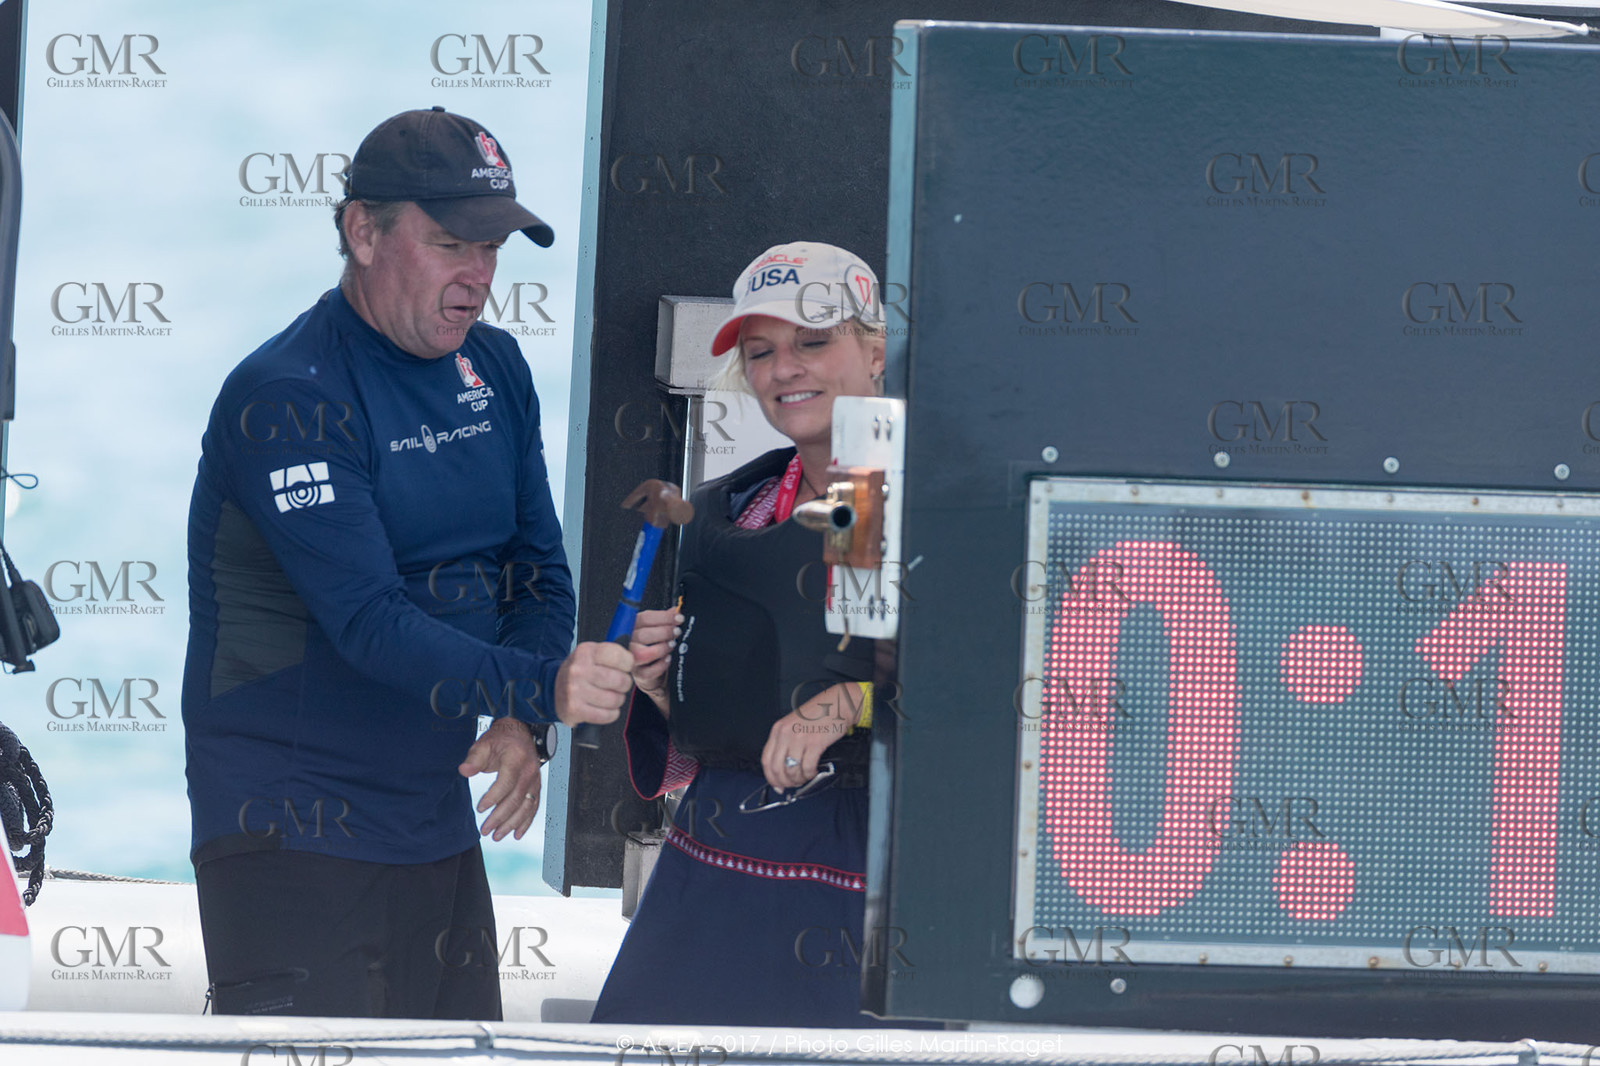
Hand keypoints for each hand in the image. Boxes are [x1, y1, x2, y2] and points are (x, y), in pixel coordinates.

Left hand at [459, 717, 543, 840]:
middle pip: (516, 799)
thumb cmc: (500, 739)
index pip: (506, 782)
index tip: (480, 808)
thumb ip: (474, 758)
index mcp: (516, 758)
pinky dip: (526, 822)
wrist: (520, 732)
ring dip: (512, 824)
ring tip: (497, 835)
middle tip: (485, 830)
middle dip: (500, 818)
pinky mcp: (536, 787)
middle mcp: (529, 771)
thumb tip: (463, 771)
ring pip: (526, 807)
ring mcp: (535, 780)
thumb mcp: (484, 744)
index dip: (493, 798)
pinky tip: (517, 834)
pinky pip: (534, 806)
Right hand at [553, 641, 632, 727]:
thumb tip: (640, 656)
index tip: (625, 667)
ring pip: (614, 699)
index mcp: (586, 652)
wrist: (553, 687)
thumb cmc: (580, 671)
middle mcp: (579, 669)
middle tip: (618, 685)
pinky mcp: (574, 709)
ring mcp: (575, 690)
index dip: (628, 664)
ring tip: (609, 697)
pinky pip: (606, 715)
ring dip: (617, 700)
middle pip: (619, 680)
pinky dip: (610, 714)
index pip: (619, 656)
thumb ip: (615, 654)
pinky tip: (604, 709)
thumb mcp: (593, 655)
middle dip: (624, 685)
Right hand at [628, 607, 682, 714]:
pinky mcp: (638, 674)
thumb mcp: (657, 629)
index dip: (664, 617)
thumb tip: (676, 609)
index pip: (645, 618)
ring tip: (672, 645)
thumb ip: (665, 619)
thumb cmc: (651, 645)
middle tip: (677, 632)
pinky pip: (648, 671)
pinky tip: (668, 659)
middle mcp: (629, 641)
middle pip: (643, 635)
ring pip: (642, 653)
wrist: (649, 669)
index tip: (679, 618)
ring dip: (661, 648)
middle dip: (664, 632)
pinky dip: (661, 665)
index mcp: (633, 626)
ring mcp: (631, 659)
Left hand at [760, 683, 861, 790]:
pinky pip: (807, 767)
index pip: (766, 760)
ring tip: (805, 778)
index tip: (777, 785)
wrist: (837, 703)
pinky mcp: (814, 743)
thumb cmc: (818, 714)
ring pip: (792, 770)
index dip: (771, 777)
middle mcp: (785, 734)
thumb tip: (784, 768)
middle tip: (793, 785)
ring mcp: (799, 738)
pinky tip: (814, 772)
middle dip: (785, 782)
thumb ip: (786, 743)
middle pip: (777, 768)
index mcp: (778, 730)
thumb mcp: (794, 725)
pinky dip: (810, 774)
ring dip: (799, 779)